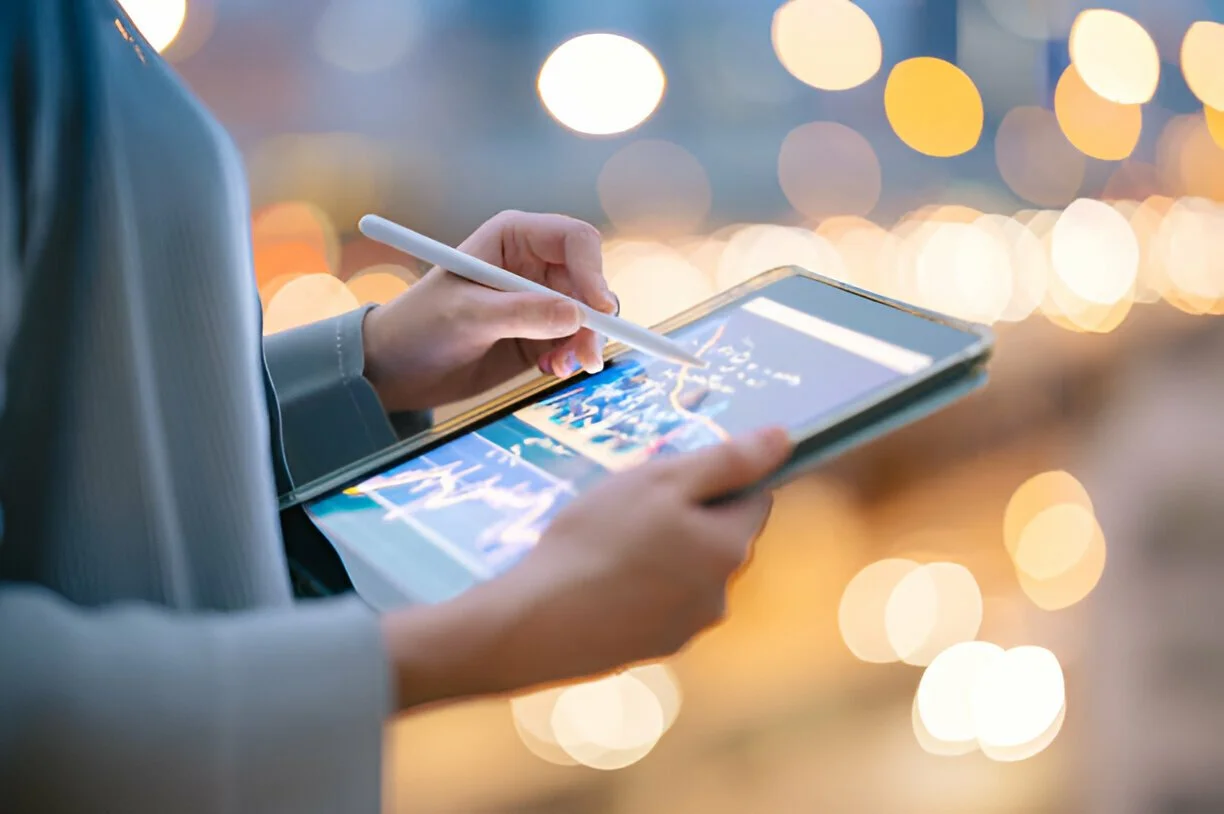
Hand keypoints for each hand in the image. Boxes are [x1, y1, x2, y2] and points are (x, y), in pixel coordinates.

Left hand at [361, 211, 617, 412]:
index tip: (599, 310)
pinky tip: (550, 369)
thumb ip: (522, 314)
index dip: (593, 271)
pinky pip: (577, 339)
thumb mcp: (468, 316)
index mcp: (514, 237)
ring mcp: (539, 299)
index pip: (574, 240)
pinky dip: (573, 356)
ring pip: (590, 314)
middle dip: (594, 318)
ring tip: (561, 368)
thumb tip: (577, 315)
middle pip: (590, 280)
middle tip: (587, 354)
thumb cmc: (420, 326)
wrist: (398, 368)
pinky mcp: (541, 332)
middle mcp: (533, 263)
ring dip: (585, 342)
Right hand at [382, 426, 793, 708]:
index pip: (753, 498)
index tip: (670, 478)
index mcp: (730, 547)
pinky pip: (658, 605)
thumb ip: (727, 461)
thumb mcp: (661, 480)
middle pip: (719, 537)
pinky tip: (600, 582)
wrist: (538, 621)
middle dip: (686, 518)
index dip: (716, 479)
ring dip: (662, 555)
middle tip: (630, 508)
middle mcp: (721, 593)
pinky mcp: (653, 649)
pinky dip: (638, 590)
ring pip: (688, 573)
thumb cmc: (598, 539)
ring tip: (608, 546)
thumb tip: (784, 439)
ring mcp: (688, 627)